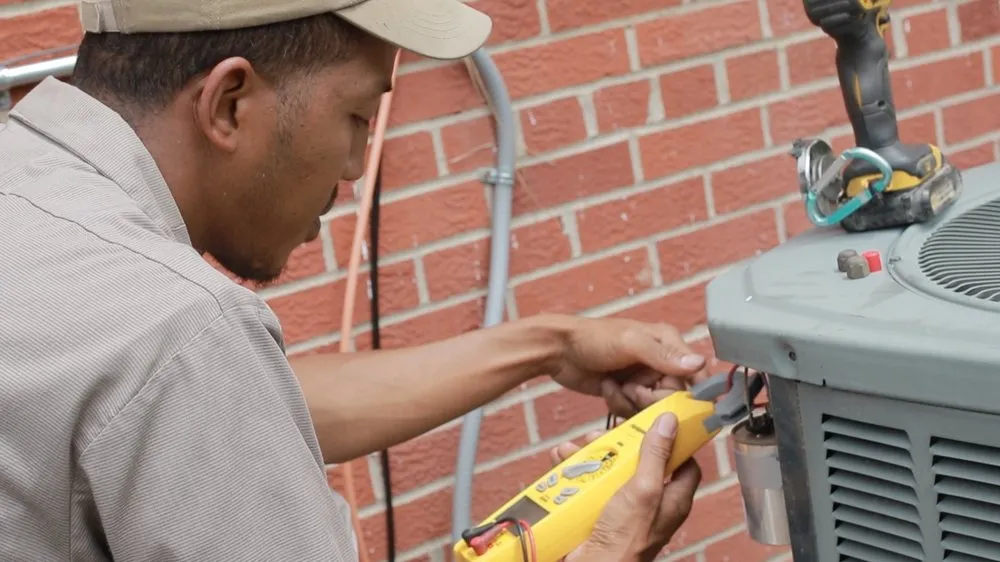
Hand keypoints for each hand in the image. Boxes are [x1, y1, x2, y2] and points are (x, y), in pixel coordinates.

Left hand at [548, 316, 711, 418]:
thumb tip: (699, 363)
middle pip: (673, 396)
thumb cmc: (593, 338)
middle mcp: (660, 361)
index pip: (693, 375)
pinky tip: (606, 389)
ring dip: (630, 401)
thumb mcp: (630, 342)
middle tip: (631, 389)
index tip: (671, 402)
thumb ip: (663, 355)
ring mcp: (642, 378)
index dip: (684, 392)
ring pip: (652, 407)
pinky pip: (634, 411)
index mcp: (668, 342)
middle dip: (649, 398)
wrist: (558, 351)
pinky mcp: (627, 393)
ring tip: (614, 385)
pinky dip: (619, 404)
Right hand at [550, 414, 701, 561]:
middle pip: (641, 462)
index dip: (674, 443)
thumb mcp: (643, 489)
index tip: (657, 425)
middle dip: (621, 445)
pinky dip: (576, 472)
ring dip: (592, 456)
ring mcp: (624, 508)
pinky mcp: (600, 513)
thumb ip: (656, 455)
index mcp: (672, 499)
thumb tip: (670, 422)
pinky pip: (590, 485)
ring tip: (576, 448)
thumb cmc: (625, 539)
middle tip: (605, 435)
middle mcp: (651, 503)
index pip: (685, 464)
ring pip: (611, 471)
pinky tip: (562, 461)